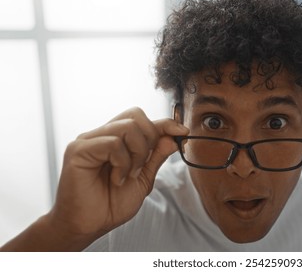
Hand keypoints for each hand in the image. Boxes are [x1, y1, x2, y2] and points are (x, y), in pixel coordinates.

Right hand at [47, 107, 188, 239]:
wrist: (88, 226)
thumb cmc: (111, 205)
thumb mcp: (143, 180)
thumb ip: (156, 157)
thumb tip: (173, 138)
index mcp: (115, 140)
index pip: (142, 120)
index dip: (165, 123)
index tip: (182, 132)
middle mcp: (101, 135)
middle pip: (136, 116)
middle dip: (149, 140)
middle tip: (141, 167)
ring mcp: (88, 140)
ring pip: (127, 126)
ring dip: (136, 154)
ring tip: (127, 175)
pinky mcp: (78, 149)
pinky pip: (113, 143)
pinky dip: (122, 162)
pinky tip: (116, 179)